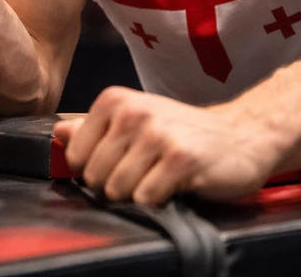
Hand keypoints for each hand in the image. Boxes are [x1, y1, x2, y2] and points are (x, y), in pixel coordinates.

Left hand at [53, 87, 277, 205]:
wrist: (242, 136)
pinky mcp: (179, 158)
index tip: (123, 161)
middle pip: (94, 176)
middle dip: (117, 185)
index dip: (95, 170)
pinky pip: (146, 198)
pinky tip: (178, 184)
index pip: (74, 157)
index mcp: (115, 100)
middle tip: (147, 171)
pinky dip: (160, 200)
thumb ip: (94, 128)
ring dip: (139, 193)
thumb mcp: (137, 122)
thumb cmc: (184, 132)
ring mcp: (157, 134)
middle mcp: (133, 112)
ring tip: (161, 177)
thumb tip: (58, 133)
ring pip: (117, 190)